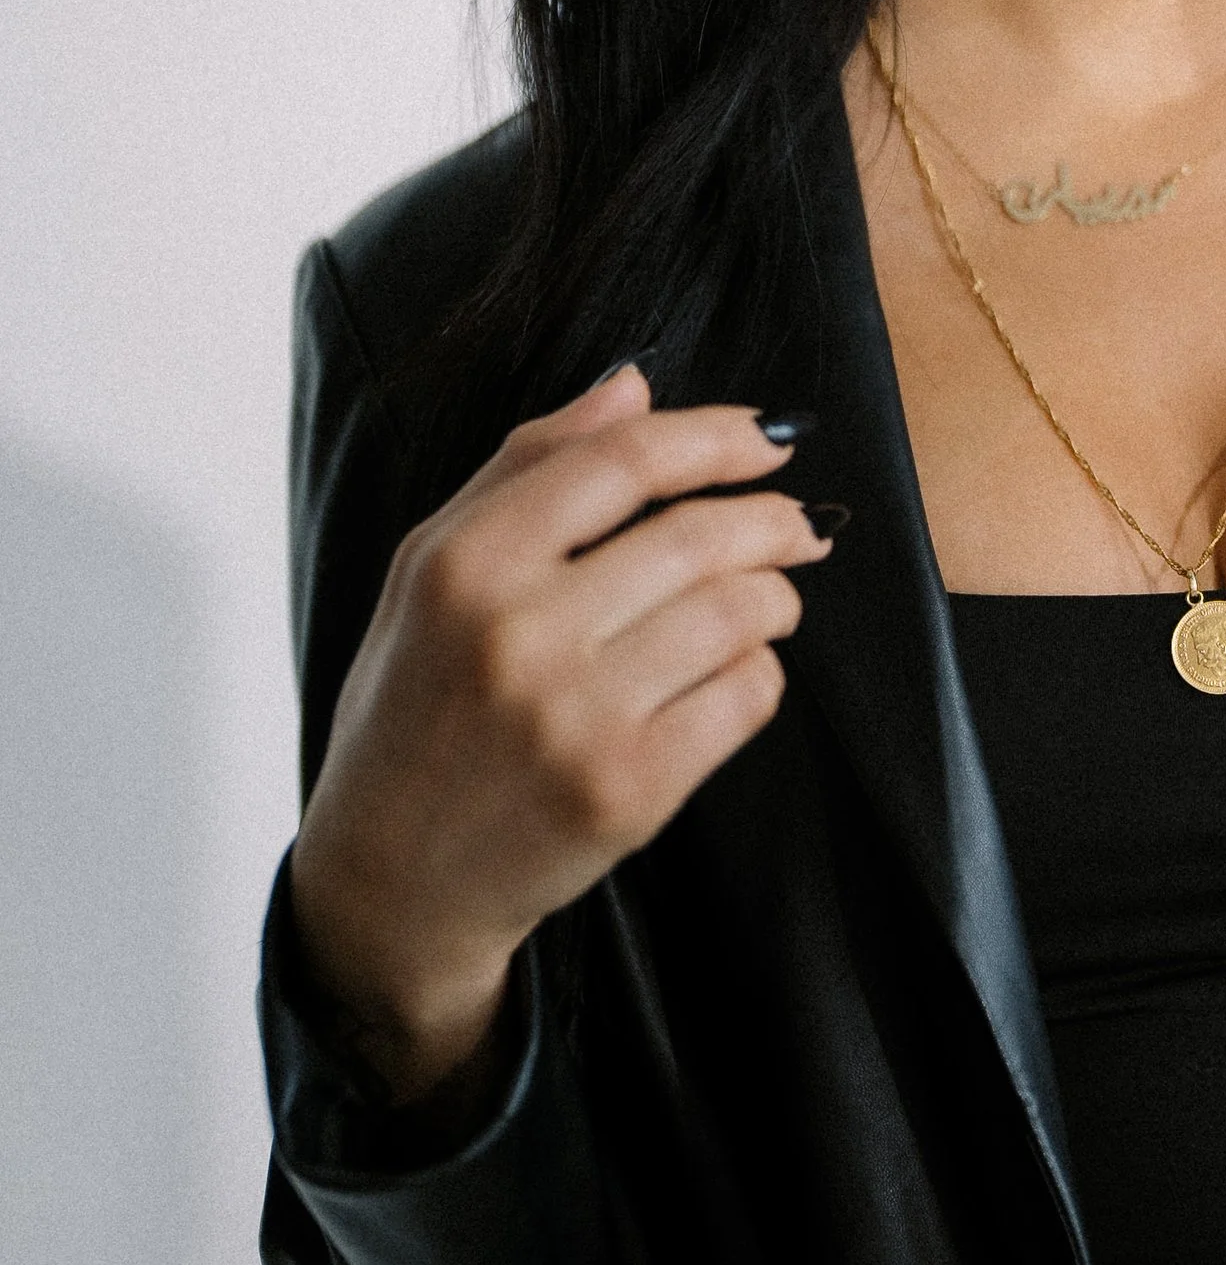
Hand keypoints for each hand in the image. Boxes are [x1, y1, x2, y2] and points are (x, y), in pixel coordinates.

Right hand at [288, 365, 830, 1101]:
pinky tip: (737, 670)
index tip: (770, 436)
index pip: (624, 461)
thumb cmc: (415, 707)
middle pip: (699, 534)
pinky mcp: (628, 790)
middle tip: (796, 523)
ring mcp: (577, 717)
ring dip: (775, 595)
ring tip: (768, 598)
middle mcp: (519, 633)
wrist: (390, 880)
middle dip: (773, 518)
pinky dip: (762, 671)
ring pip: (738, 611)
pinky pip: (746, 697)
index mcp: (463, 564)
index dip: (716, 435)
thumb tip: (634, 385)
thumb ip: (528, 468)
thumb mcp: (430, 574)